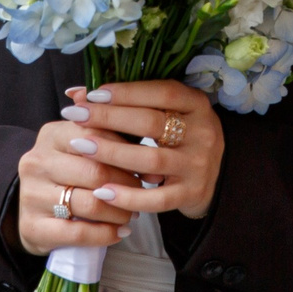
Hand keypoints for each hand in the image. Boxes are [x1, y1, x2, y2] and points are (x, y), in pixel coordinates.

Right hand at [17, 118, 139, 256]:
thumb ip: (113, 145)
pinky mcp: (32, 227)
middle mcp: (37, 161)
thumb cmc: (69, 176)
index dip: (126, 153)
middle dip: (126, 185)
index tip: (146, 167)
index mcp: (51, 135)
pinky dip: (105, 234)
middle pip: (95, 172)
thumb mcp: (84, 152)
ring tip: (131, 214)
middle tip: (141, 194)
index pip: (96, 136)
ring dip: (119, 212)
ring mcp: (31, 195)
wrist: (34, 211)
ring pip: (90, 204)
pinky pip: (79, 233)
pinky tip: (119, 233)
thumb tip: (153, 161)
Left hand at [58, 80, 225, 220]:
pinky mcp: (191, 193)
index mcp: (197, 104)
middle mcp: (203, 132)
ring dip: (112, 153)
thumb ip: (127, 101)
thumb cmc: (179, 136)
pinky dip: (128, 196)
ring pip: (151, 159)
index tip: (93, 94)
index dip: (127, 92)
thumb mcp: (166, 112)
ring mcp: (198, 165)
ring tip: (80, 147)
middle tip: (76, 116)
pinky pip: (157, 199)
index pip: (162, 92)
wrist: (216, 175)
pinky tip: (101, 191)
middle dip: (109, 118)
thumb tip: (76, 93)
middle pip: (152, 123)